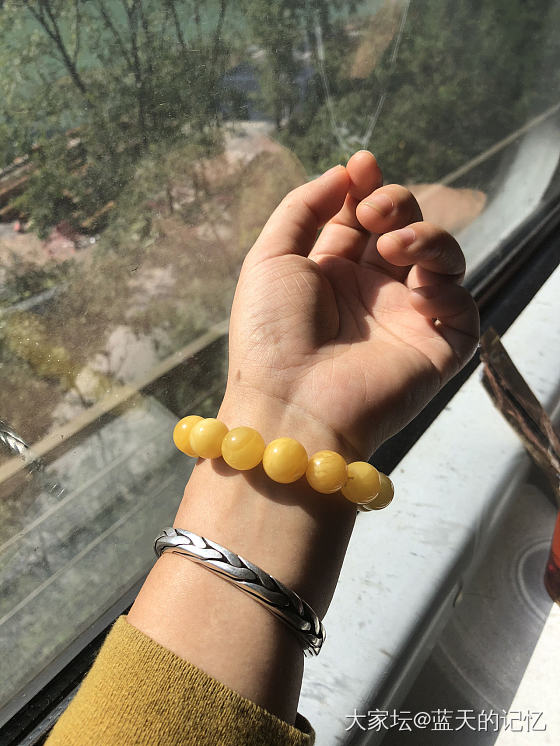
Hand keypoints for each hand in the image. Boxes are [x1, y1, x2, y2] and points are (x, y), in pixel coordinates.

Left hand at [224, 150, 478, 458]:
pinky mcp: (436, 348)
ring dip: (426, 237)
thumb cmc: (270, 334)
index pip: (363, 218)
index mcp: (333, 273)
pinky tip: (417, 294)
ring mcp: (406, 319)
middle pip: (405, 227)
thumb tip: (344, 173)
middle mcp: (372, 292)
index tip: (363, 165)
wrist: (290, 405)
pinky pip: (464, 306)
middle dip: (396, 203)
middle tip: (374, 213)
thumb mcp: (270, 258)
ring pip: (443, 258)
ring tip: (393, 247)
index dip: (367, 188)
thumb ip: (304, 207)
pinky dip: (447, 289)